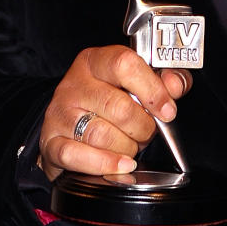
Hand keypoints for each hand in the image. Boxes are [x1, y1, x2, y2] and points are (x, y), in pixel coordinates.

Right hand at [37, 45, 191, 181]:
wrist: (68, 124)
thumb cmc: (108, 100)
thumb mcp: (138, 81)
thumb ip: (165, 79)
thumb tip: (175, 85)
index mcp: (96, 61)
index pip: (125, 64)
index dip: (152, 89)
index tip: (167, 109)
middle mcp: (75, 84)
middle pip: (118, 106)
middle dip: (142, 127)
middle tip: (147, 131)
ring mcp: (60, 113)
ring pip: (101, 135)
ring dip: (126, 147)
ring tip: (130, 145)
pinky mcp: (51, 142)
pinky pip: (77, 156)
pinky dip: (105, 164)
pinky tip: (120, 164)